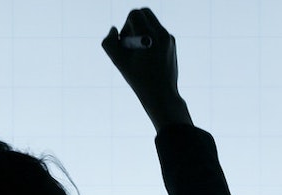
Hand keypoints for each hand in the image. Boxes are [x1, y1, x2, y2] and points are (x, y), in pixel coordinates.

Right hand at [102, 8, 191, 131]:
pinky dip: (149, 38)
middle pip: (144, 12)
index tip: (125, 42)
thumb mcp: (118, 62)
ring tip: (138, 52)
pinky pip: (157, 31)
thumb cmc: (138, 80)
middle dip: (134, 23)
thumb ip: (109, 44)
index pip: (134, 14)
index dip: (125, 26)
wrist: (162, 95)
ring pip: (151, 22)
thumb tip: (113, 29)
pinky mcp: (172, 43)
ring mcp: (169, 37)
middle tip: (130, 42)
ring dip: (141, 31)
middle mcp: (162, 33)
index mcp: (149, 35)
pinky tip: (147, 57)